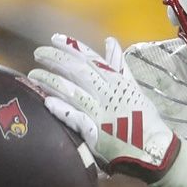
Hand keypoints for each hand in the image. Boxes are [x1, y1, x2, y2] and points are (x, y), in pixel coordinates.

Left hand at [29, 35, 179, 181]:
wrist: (152, 148)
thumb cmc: (143, 119)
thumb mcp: (133, 87)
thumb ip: (118, 65)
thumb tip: (110, 42)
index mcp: (117, 80)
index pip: (91, 58)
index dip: (72, 47)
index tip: (55, 38)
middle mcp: (107, 92)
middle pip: (77, 70)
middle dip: (55, 59)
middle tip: (38, 53)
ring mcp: (100, 111)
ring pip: (71, 90)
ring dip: (50, 81)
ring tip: (34, 74)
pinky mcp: (96, 131)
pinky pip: (75, 117)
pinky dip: (61, 108)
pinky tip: (47, 101)